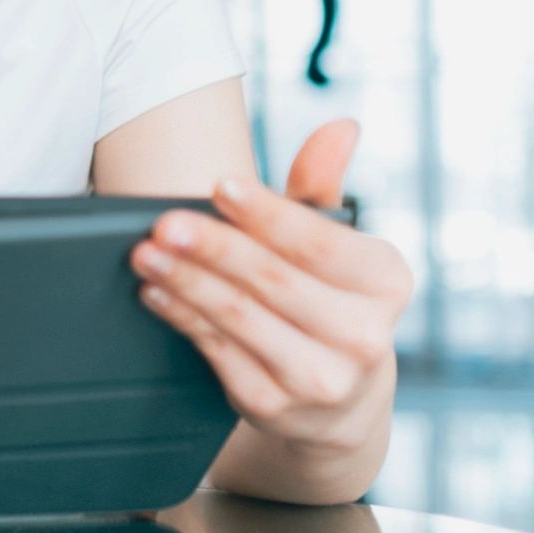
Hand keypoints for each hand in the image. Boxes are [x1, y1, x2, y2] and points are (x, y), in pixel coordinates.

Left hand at [127, 119, 411, 453]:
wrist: (338, 399)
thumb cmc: (327, 297)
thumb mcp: (336, 246)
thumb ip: (323, 187)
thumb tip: (339, 126)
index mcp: (387, 283)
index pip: (321, 243)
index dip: (268, 214)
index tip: (221, 185)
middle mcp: (366, 337)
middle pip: (274, 280)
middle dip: (213, 248)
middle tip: (164, 222)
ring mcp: (322, 380)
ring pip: (240, 319)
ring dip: (186, 282)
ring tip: (146, 253)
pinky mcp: (277, 407)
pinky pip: (219, 354)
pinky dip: (183, 319)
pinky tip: (156, 293)